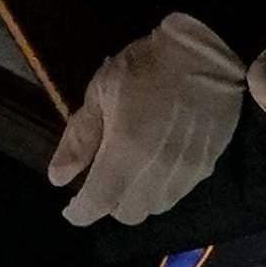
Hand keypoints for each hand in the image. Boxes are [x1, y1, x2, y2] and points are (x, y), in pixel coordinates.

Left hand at [47, 12, 251, 226]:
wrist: (206, 53)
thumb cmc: (145, 67)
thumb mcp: (100, 93)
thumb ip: (79, 139)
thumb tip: (58, 179)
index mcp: (126, 151)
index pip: (98, 203)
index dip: (80, 213)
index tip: (71, 208)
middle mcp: (157, 171)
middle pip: (129, 213)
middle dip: (111, 204)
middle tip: (104, 180)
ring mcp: (186, 172)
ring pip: (155, 207)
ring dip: (138, 198)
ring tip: (133, 175)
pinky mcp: (207, 166)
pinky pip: (179, 194)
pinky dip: (162, 189)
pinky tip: (159, 167)